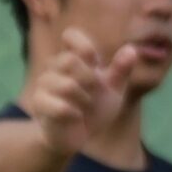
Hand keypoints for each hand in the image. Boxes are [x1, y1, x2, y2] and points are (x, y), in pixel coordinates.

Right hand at [19, 28, 138, 156]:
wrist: (77, 136)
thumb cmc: (94, 109)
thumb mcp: (113, 90)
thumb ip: (121, 71)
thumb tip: (132, 49)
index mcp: (73, 58)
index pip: (71, 35)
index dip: (84, 47)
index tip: (94, 64)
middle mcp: (55, 67)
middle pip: (70, 60)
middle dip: (90, 80)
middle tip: (93, 94)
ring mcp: (44, 84)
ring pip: (67, 85)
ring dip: (84, 100)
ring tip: (84, 108)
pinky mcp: (39, 103)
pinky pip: (60, 105)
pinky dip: (74, 114)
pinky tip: (76, 117)